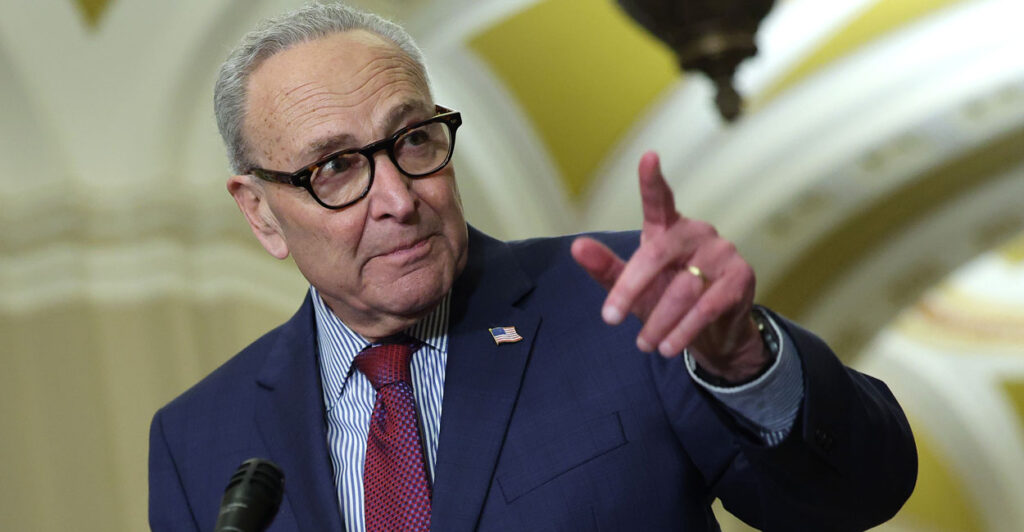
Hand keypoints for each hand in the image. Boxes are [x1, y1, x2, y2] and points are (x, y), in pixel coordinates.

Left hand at [571, 151, 768, 381]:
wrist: (713, 333)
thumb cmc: (667, 299)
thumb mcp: (634, 287)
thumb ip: (606, 269)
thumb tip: (576, 247)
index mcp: (668, 227)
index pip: (659, 199)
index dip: (652, 179)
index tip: (649, 156)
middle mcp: (697, 232)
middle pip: (656, 255)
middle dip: (629, 289)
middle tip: (609, 318)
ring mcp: (722, 252)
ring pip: (682, 288)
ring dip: (659, 321)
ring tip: (644, 345)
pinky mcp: (740, 278)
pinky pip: (706, 307)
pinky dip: (683, 331)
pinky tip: (668, 347)